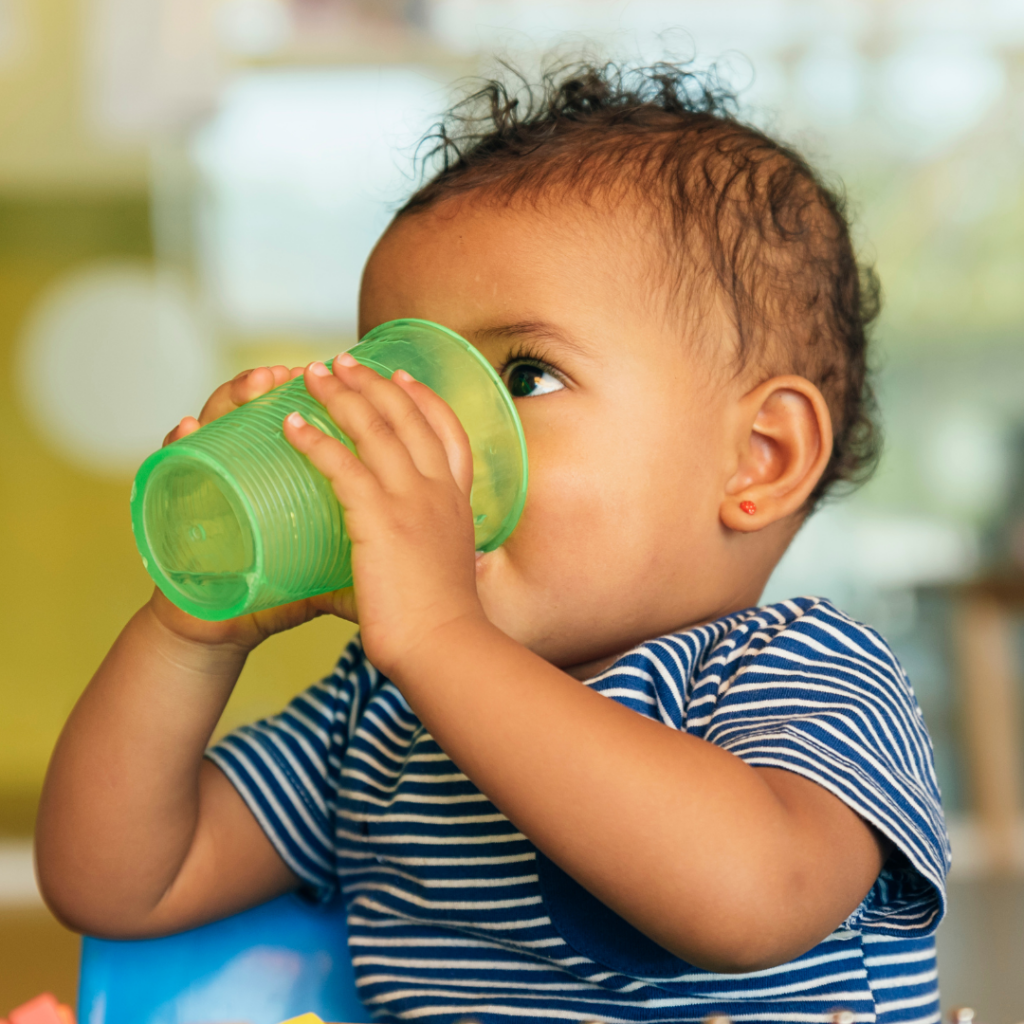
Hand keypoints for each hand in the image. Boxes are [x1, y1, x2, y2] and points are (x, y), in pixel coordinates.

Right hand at [150, 364, 345, 651]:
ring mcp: (211, 479)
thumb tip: (417, 553)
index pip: (304, 420)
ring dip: (236, 396)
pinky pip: (174, 465)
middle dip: (285, 381)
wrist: (220, 628)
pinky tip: (188, 428)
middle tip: (303, 371)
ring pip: (219, 421)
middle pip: (261, 406)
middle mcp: (247, 466)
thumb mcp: (331, 572)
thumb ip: (366, 553)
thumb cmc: (275, 594)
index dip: (327, 397)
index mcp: (285, 476)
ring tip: (260, 383)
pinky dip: (179, 442)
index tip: (353, 378)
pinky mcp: (176, 503)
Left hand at [283, 354, 485, 676]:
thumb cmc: (440, 622)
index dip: (424, 400)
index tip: (403, 378)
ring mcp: (412, 501)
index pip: (448, 434)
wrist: (443, 645)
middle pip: (408, 417)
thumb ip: (422, 554)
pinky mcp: (380, 518)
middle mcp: (439, 491)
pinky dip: (315, 440)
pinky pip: (341, 465)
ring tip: (312, 374)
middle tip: (344, 361)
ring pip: (375, 429)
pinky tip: (292, 425)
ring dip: (341, 396)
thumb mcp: (442, 571)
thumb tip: (401, 563)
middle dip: (374, 382)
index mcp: (456, 502)